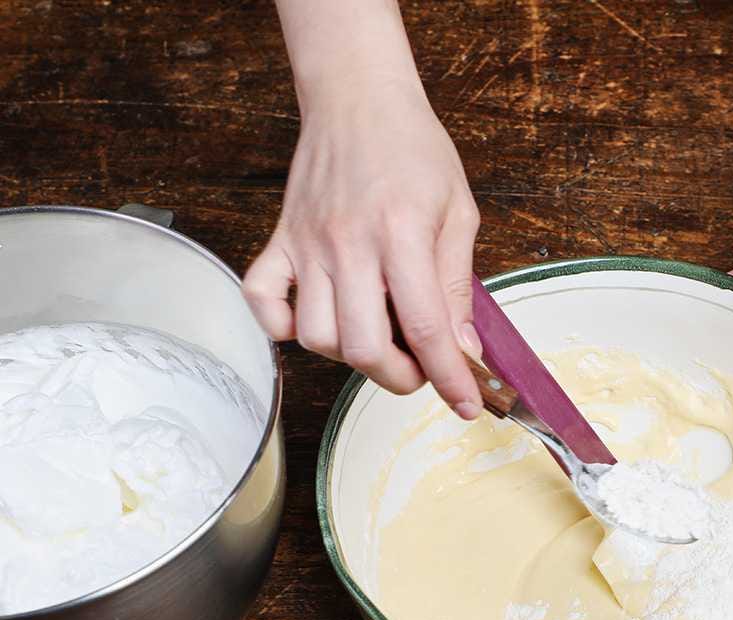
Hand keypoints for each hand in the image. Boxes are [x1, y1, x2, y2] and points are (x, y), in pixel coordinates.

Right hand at [242, 82, 482, 417]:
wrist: (357, 97)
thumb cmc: (414, 149)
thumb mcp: (459, 212)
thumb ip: (459, 284)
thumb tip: (465, 349)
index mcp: (402, 235)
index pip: (426, 328)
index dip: (449, 378)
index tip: (466, 405)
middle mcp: (349, 244)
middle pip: (363, 347)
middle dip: (400, 377)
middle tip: (421, 367)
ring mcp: (308, 244)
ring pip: (318, 336)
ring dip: (352, 356)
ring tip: (381, 339)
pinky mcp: (281, 241)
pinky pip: (261, 300)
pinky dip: (281, 328)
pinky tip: (312, 324)